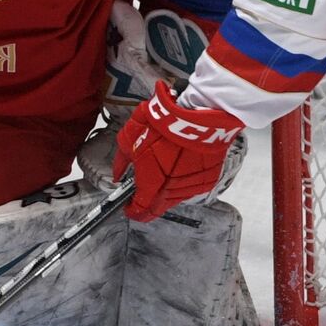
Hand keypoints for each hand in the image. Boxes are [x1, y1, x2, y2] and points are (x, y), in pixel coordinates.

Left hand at [113, 81, 243, 222]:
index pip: (141, 211)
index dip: (133, 210)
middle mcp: (173, 191)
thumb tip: (117, 175)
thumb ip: (121, 162)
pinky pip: (191, 186)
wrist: (196, 114)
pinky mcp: (208, 179)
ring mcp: (192, 186)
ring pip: (175, 197)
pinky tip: (180, 163)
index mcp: (152, 185)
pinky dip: (183, 180)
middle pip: (158, 206)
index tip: (128, 206)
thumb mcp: (130, 138)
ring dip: (167, 189)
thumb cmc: (162, 125)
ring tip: (165, 167)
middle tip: (145, 183)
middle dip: (149, 199)